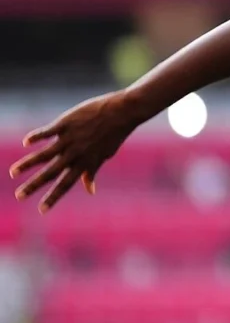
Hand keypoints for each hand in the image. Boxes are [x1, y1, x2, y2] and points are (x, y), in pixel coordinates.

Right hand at [10, 91, 137, 211]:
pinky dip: (36, 136)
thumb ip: (92, 172)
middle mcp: (75, 153)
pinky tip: (26, 142)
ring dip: (27, 164)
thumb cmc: (113, 134)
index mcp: (85, 163)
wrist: (122, 112)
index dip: (53, 198)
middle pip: (51, 173)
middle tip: (19, 196)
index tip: (41, 210)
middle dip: (33, 185)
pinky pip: (47, 132)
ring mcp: (69, 138)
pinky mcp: (66, 123)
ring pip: (44, 154)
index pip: (66, 184)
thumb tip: (90, 190)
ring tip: (12, 173)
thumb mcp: (104, 155)